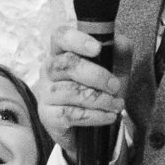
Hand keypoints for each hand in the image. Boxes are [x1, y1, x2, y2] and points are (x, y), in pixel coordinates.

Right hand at [39, 25, 123, 156]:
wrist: (92, 128)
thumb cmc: (101, 91)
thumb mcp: (115, 70)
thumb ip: (119, 52)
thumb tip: (118, 42)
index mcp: (62, 52)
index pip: (60, 36)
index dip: (77, 40)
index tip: (97, 48)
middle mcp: (49, 69)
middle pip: (67, 64)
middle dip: (97, 75)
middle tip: (115, 86)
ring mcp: (45, 93)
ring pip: (70, 91)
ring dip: (100, 99)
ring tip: (116, 105)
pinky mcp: (47, 115)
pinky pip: (70, 113)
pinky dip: (95, 115)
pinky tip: (109, 116)